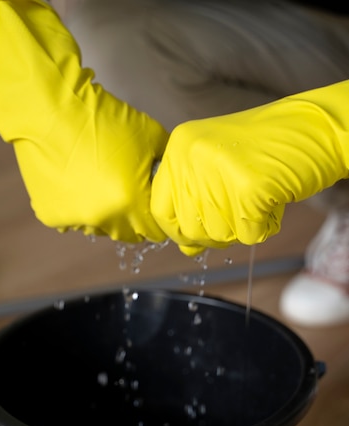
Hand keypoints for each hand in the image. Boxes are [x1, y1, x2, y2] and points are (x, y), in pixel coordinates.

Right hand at [0, 0, 168, 242]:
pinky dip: (76, 208)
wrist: (51, 110)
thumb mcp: (150, 135)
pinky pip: (71, 220)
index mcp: (130, 204)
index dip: (157, 219)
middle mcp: (103, 220)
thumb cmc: (104, 119)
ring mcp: (74, 220)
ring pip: (98, 227)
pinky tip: (75, 183)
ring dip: (103, 214)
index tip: (152, 205)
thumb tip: (165, 175)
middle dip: (133, 220)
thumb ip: (163, 163)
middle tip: (127, 194)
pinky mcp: (50, 215)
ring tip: (98, 184)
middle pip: (127, 234)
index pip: (154, 232)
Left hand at [151, 81, 348, 255]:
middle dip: (213, 235)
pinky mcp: (249, 187)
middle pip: (188, 228)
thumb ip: (194, 198)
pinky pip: (247, 234)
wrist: (315, 127)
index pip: (159, 208)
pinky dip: (263, 227)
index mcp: (180, 145)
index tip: (195, 232)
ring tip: (258, 201)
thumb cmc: (267, 147)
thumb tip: (186, 247)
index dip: (176, 230)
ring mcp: (219, 170)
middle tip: (236, 217)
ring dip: (241, 229)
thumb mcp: (216, 162)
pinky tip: (272, 204)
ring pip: (217, 234)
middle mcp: (193, 155)